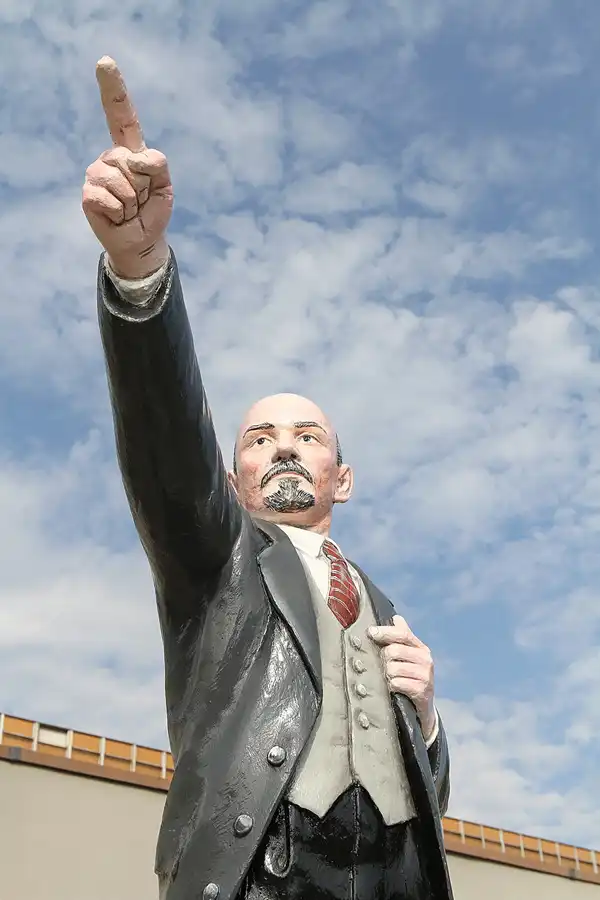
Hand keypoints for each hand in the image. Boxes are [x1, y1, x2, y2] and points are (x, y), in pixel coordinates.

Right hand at [82, 57, 173, 278]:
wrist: (142, 241)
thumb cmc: (152, 211)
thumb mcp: (166, 186)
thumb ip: (157, 164)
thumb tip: (133, 158)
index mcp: (131, 150)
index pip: (121, 116)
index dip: (113, 89)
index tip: (104, 61)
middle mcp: (111, 157)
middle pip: (131, 160)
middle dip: (143, 186)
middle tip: (141, 200)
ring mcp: (96, 174)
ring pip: (120, 180)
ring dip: (132, 201)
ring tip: (129, 209)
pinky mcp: (88, 194)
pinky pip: (107, 197)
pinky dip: (120, 211)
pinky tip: (118, 216)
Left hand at [369, 615, 435, 740]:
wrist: (423, 706)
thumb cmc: (411, 677)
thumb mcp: (409, 656)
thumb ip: (402, 637)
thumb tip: (397, 617)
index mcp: (421, 648)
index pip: (403, 634)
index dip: (385, 632)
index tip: (370, 632)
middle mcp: (426, 659)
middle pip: (394, 650)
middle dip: (383, 659)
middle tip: (384, 666)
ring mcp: (425, 675)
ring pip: (393, 668)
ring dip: (387, 675)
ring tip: (390, 679)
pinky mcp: (422, 691)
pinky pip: (397, 683)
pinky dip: (392, 686)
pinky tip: (394, 688)